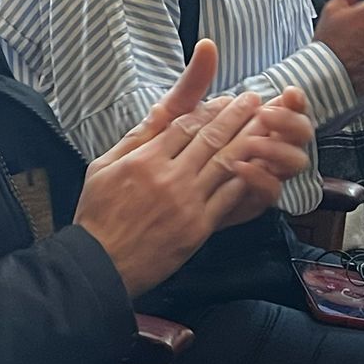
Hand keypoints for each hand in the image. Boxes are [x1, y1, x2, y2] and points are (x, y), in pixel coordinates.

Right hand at [77, 43, 314, 296]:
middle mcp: (169, 176)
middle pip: (211, 137)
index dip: (209, 108)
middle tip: (253, 99)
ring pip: (226, 162)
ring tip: (265, 123)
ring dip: (249, 139)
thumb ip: (135, 139)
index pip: (185, 123)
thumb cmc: (98, 215)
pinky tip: (261, 163)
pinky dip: (248, 177)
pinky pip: (230, 196)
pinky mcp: (199, 226)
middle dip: (235, 115)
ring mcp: (187, 202)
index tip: (225, 99)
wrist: (102, 264)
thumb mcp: (103, 167)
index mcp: (144, 159)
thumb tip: (159, 111)